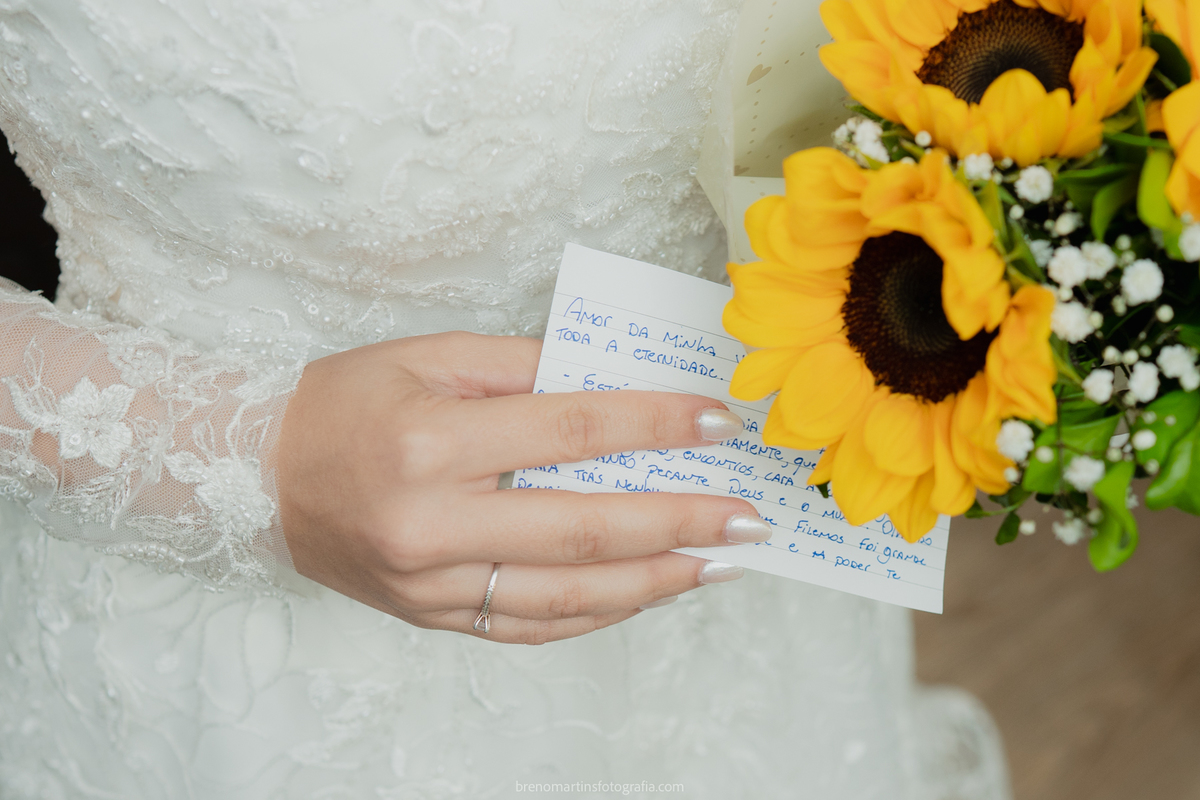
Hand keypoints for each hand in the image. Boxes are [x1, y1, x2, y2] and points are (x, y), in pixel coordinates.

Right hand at [276, 332, 769, 643]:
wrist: (257, 476)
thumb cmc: (345, 402)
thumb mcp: (429, 357)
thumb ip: (524, 365)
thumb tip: (615, 377)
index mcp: (432, 441)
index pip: (573, 432)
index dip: (655, 426)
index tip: (718, 423)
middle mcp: (433, 522)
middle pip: (585, 528)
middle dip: (679, 522)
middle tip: (748, 518)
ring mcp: (431, 583)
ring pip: (566, 595)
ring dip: (653, 581)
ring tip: (716, 565)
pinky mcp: (431, 617)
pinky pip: (529, 626)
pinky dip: (596, 614)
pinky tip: (645, 594)